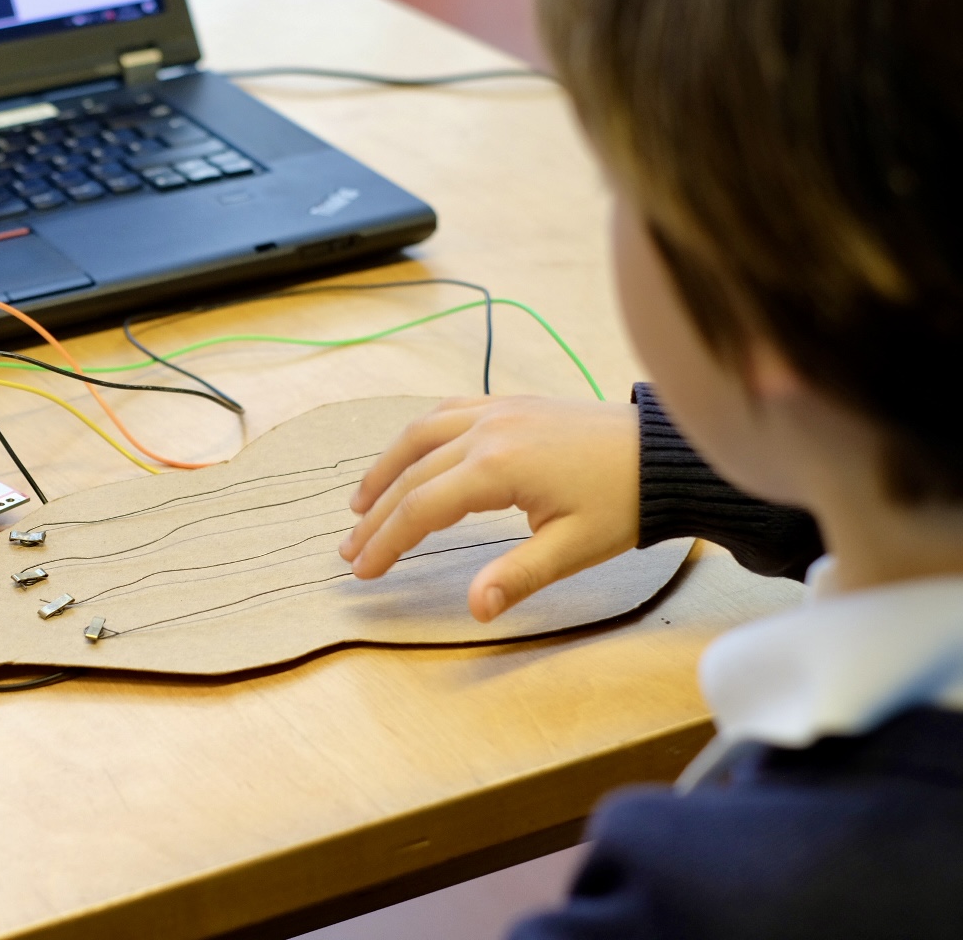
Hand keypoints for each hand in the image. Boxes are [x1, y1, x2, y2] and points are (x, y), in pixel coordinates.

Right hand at [340, 396, 640, 620]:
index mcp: (498, 467)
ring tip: (359, 502)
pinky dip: (417, 436)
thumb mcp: (572, 548)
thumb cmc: (622, 503)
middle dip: (375, 515)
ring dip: (385, 468)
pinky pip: (446, 412)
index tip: (363, 569)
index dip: (387, 541)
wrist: (662, 454)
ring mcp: (496, 411)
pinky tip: (407, 456)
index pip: (422, 508)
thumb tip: (475, 608)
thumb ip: (517, 576)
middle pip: (411, 474)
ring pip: (420, 435)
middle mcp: (487, 430)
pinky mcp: (509, 404)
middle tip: (350, 549)